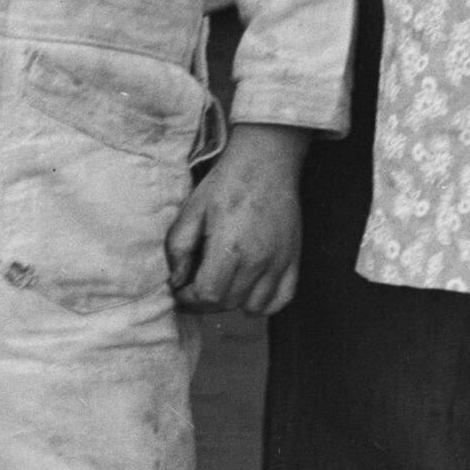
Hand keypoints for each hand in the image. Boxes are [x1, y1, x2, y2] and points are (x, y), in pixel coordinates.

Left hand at [169, 124, 308, 316]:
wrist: (266, 162)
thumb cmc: (226, 184)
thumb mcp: (192, 210)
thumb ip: (179, 249)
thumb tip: (176, 282)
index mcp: (230, 247)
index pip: (207, 295)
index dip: (189, 297)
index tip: (182, 288)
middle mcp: (258, 260)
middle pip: (228, 303)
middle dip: (207, 299)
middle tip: (198, 282)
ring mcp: (279, 262)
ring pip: (254, 307)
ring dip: (235, 301)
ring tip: (225, 282)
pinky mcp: (294, 259)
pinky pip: (281, 300)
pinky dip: (265, 302)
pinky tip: (250, 287)